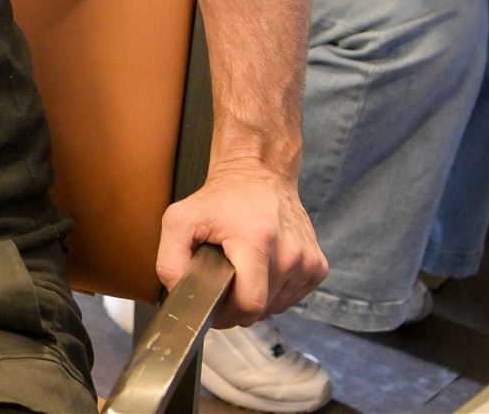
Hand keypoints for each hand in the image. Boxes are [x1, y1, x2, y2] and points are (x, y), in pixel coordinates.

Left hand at [157, 161, 325, 327]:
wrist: (258, 174)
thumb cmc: (219, 199)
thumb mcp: (179, 221)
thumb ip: (170, 263)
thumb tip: (180, 296)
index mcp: (258, 241)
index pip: (250, 304)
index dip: (227, 314)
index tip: (212, 304)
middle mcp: (290, 254)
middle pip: (262, 309)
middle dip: (237, 306)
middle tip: (222, 283)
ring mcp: (308, 261)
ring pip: (276, 307)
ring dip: (256, 298)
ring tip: (242, 270)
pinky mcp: (318, 266)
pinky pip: (291, 298)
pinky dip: (273, 292)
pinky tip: (260, 269)